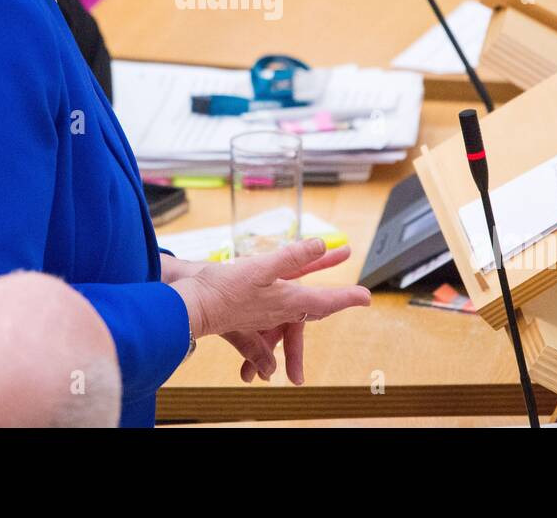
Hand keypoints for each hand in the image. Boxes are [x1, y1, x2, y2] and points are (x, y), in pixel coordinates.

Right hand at [172, 239, 370, 385]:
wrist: (191, 307)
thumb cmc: (222, 290)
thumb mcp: (260, 268)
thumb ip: (291, 257)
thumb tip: (319, 245)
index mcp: (286, 302)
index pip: (324, 301)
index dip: (347, 298)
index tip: (366, 298)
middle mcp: (278, 310)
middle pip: (314, 303)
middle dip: (335, 294)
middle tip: (357, 294)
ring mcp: (263, 311)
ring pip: (297, 300)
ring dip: (316, 279)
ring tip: (329, 255)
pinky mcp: (247, 306)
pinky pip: (274, 300)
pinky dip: (286, 282)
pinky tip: (287, 277)